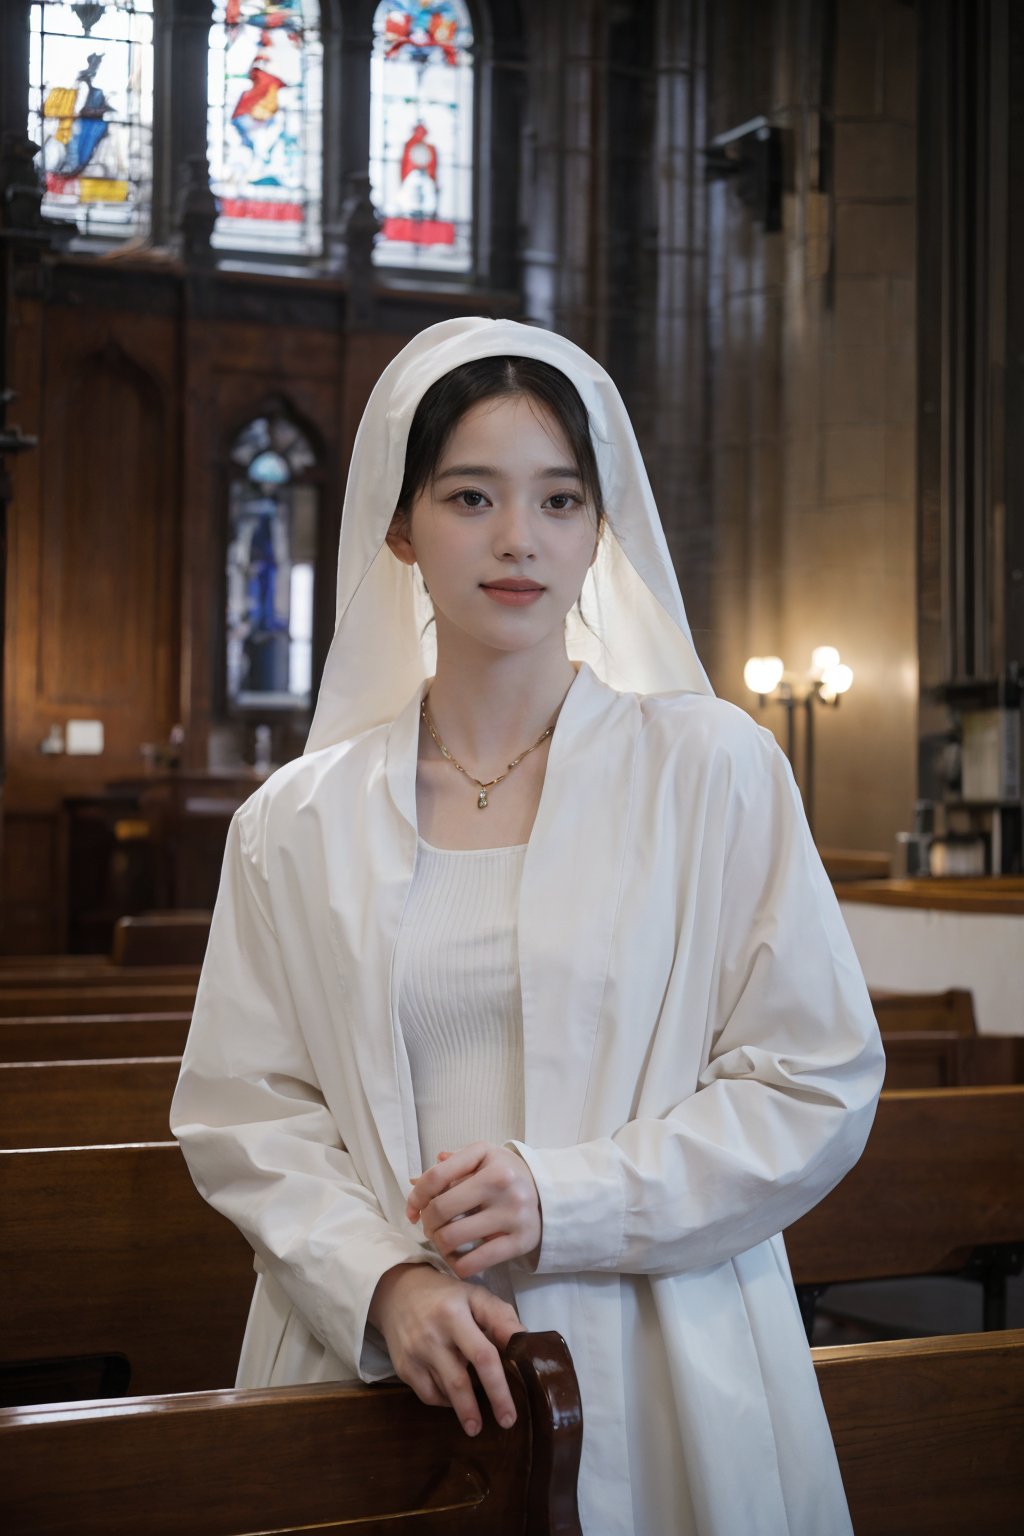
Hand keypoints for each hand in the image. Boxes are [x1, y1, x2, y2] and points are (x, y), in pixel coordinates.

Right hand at [367, 1262, 521, 1435]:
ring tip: (475, 1416)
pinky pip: (428, 1395)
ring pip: (444, 1393)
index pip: (482, 1355)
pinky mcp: (402, 1367)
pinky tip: (454, 1397)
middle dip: (477, 1411)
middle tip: (499, 1426)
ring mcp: (414, 1353)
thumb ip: (501, 1318)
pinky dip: (445, 1401)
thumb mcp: (476, 1296)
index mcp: (455, 1314)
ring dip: (463, 1406)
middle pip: (459, 1382)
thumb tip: (525, 1345)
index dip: (498, 1389)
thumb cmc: (447, 1297)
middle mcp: (432, 1335)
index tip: (509, 1414)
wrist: (399, 1291)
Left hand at [406, 1142, 541, 1278]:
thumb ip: (449, 1168)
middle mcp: (502, 1182)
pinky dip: (458, 1264)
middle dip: (427, 1223)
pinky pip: (474, 1262)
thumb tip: (413, 1183)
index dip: (415, 1197)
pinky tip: (459, 1257)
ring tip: (444, 1242)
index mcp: (488, 1156)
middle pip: (441, 1209)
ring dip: (440, 1244)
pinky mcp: (520, 1241)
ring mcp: (513, 1213)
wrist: (549, 1196)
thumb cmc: (505, 1176)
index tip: (412, 1211)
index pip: (436, 1176)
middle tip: (432, 1227)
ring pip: (452, 1238)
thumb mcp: (481, 1159)